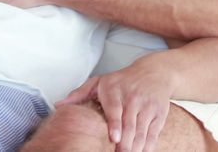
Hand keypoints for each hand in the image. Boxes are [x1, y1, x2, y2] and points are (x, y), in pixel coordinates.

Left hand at [56, 54, 177, 151]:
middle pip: (130, 125)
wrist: (153, 72)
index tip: (114, 138)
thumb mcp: (99, 81)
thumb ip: (79, 94)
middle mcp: (133, 98)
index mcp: (115, 90)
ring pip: (142, 132)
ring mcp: (147, 106)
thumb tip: (59, 105)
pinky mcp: (159, 114)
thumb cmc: (122, 80)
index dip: (115, 125)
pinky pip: (153, 134)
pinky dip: (147, 146)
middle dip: (125, 144)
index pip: (115, 109)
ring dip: (135, 148)